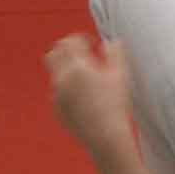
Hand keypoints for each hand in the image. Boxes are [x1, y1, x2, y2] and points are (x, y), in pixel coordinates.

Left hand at [44, 34, 134, 157]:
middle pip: (54, 53)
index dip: (81, 39)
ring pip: (55, 73)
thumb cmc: (115, 104)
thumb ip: (115, 52)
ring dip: (66, 68)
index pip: (70, 42)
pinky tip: (84, 94)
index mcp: (77, 67)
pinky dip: (67, 87)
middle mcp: (62, 78)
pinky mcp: (57, 108)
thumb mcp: (121, 74)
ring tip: (85, 74)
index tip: (91, 43)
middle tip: (82, 53)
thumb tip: (112, 42)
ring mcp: (57, 94)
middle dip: (66, 49)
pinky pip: (57, 91)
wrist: (105, 134)